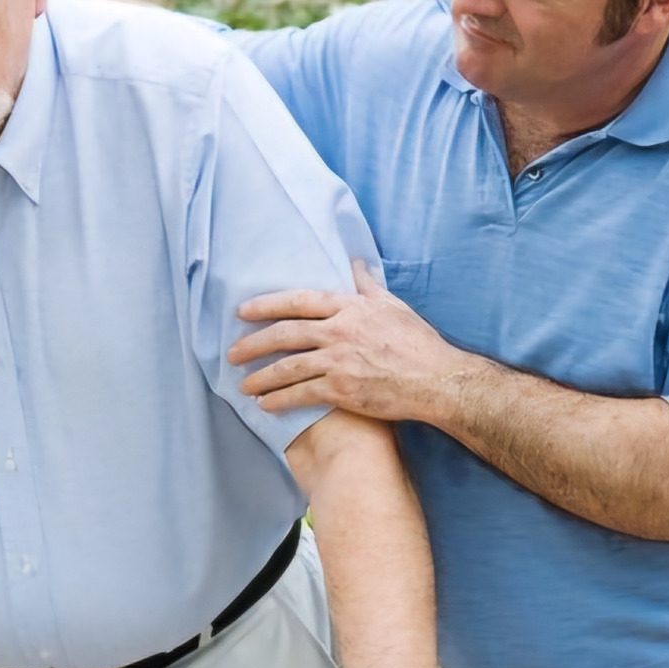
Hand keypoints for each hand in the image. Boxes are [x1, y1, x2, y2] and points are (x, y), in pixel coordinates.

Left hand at [232, 258, 462, 422]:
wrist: (436, 379)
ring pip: (287, 367)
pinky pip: (301, 394)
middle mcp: (339, 332)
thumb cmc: (418, 343)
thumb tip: (354, 262)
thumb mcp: (392, 305)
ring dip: (261, 377)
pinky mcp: (342, 390)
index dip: (267, 305)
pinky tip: (265, 405)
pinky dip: (280, 400)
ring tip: (243, 385)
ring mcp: (338, 361)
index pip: (298, 301)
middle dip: (253, 343)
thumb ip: (367, 285)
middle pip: (285, 334)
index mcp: (349, 308)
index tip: (243, 311)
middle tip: (232, 353)